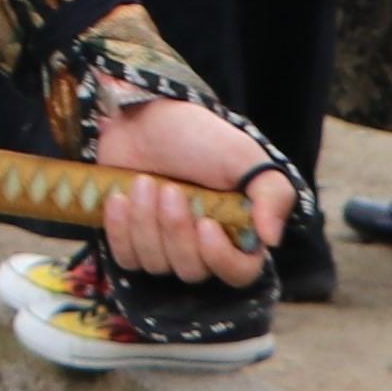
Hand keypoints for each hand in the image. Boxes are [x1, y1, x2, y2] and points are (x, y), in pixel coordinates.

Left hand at [93, 95, 295, 284]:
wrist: (144, 116)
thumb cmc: (198, 136)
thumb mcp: (244, 156)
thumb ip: (272, 195)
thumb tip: (270, 240)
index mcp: (236, 233)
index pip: (238, 273)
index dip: (220, 258)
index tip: (205, 223)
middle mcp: (202, 247)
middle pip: (191, 270)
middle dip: (175, 228)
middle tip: (168, 187)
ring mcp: (163, 245)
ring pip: (155, 264)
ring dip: (145, 223)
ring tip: (142, 182)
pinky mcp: (130, 238)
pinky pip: (126, 257)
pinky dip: (120, 230)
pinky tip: (119, 198)